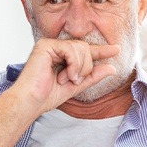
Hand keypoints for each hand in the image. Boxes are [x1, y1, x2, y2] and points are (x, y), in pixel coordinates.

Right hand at [0, 38, 119, 146]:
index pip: (86, 50)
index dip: (102, 50)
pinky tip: (65, 75)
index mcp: (63, 56)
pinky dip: (73, 64)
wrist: (30, 102)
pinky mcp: (46, 45)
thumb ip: (93, 76)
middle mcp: (56, 48)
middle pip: (85, 48)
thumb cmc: (47, 96)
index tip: (117, 49)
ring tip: (68, 79)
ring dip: (80, 68)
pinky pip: (71, 49)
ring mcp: (50, 45)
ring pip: (81, 48)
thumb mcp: (76, 86)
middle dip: (86, 66)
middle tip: (75, 80)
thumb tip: (112, 68)